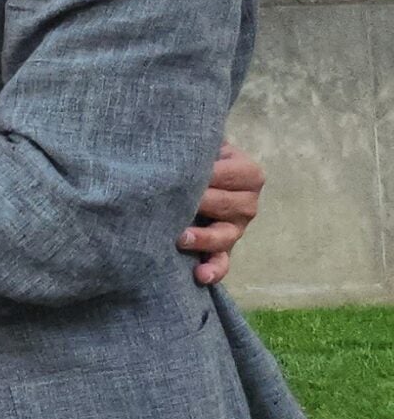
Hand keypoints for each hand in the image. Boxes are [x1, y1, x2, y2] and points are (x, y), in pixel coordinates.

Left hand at [182, 140, 263, 285]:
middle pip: (227, 205)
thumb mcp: (203, 146)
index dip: (204, 174)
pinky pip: (222, 262)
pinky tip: (201, 275)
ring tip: (180, 238)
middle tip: (171, 202)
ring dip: (203, 239)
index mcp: (248, 173)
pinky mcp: (222, 249)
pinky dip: (214, 270)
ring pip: (225, 236)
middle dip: (201, 204)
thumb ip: (198, 144)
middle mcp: (247, 202)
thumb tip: (179, 142)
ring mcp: (236, 228)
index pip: (228, 174)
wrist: (190, 177)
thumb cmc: (195, 158)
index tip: (177, 173)